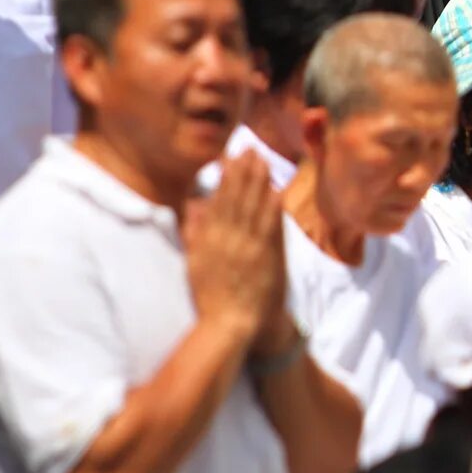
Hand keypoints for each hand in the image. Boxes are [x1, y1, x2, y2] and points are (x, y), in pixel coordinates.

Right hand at [184, 158, 288, 352]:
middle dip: (245, 171)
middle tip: (251, 148)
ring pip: (255, 207)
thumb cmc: (210, 295)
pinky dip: (273, 209)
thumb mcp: (194, 262)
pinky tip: (277, 191)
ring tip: (264, 161)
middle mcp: (229, 239)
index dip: (227, 176)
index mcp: (210, 239)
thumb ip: (194, 232)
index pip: (220, 199)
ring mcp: (249, 248)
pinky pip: (271, 228)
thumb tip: (195, 205)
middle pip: (238, 198)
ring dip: (260, 182)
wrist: (229, 323)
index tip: (232, 156)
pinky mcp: (267, 259)